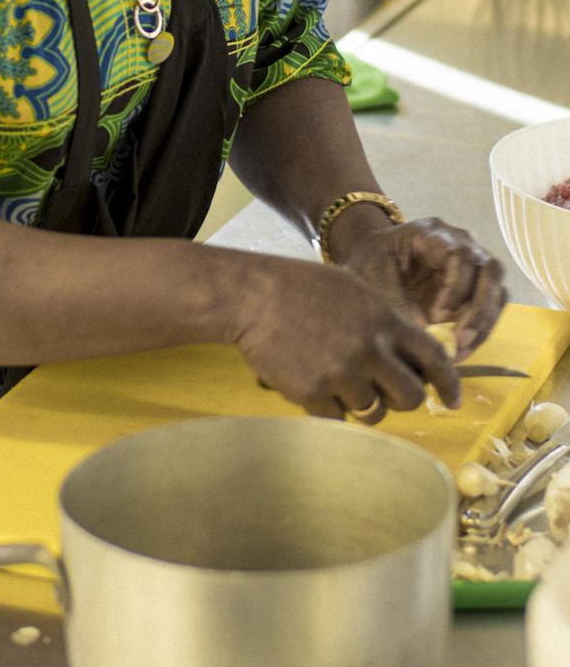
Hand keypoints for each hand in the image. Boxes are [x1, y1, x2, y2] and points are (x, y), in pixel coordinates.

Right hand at [230, 254, 461, 423]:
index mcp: (384, 319)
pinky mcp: (314, 393)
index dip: (449, 383)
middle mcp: (369, 348)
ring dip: (364, 404)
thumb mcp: (354, 289)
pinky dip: (332, 411)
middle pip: (411, 396)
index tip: (452, 400)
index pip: (434, 358)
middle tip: (386, 392)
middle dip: (403, 399)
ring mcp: (342, 373)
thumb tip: (413, 355)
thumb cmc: (302, 287)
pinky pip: (338, 420)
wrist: (254, 296)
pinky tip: (317, 388)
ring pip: (374, 412)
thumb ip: (386, 321)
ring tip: (340, 382)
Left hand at [341, 218, 507, 359]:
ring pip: (497, 290)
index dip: (456, 288)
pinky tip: (460, 349)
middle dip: (480, 309)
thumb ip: (397, 301)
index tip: (437, 316)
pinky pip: (490, 309)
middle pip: (491, 270)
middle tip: (461, 339)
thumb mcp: (374, 275)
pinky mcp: (475, 287)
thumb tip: (425, 332)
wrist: (373, 256)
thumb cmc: (371, 259)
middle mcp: (462, 243)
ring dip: (484, 323)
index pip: (462, 255)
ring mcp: (473, 264)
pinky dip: (480, 330)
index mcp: (434, 232)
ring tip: (460, 349)